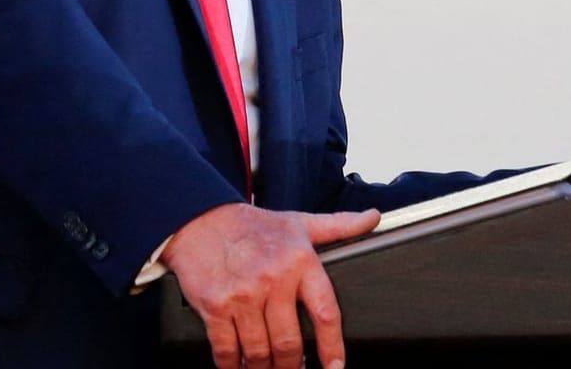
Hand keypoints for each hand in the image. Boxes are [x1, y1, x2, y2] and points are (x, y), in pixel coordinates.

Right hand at [160, 202, 378, 368]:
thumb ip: (338, 225)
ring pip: (260, 352)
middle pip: (290, 343)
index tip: (334, 367)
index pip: (326, 313)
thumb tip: (373, 217)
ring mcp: (243, 295)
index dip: (332, 347)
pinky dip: (232, 365)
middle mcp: (273, 279)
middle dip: (293, 366)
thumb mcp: (298, 222)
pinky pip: (227, 349)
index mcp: (300, 260)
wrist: (197, 217)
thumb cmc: (249, 225)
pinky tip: (237, 366)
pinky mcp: (215, 306)